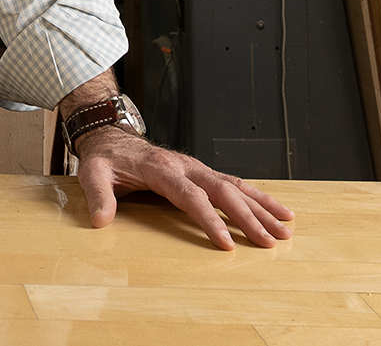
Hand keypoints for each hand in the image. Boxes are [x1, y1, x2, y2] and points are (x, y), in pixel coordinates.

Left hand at [74, 127, 293, 250]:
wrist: (110, 136)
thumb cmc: (105, 158)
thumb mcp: (92, 173)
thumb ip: (98, 196)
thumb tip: (100, 221)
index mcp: (161, 169)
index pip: (191, 196)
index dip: (208, 220)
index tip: (225, 243)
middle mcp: (185, 166)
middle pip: (222, 191)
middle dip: (248, 217)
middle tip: (270, 241)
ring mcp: (196, 168)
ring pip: (235, 186)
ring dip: (262, 206)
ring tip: (287, 226)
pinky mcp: (201, 172)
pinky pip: (234, 183)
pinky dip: (257, 196)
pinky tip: (276, 210)